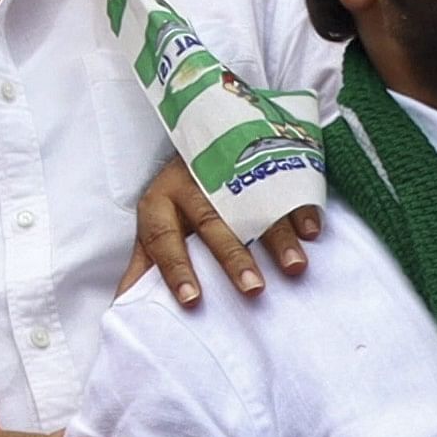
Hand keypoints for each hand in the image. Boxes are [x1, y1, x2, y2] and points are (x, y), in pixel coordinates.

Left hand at [118, 154, 318, 307]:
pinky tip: (312, 232)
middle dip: (233, 257)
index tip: (190, 300)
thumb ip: (145, 263)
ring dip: (275, 238)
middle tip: (252, 290)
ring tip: (294, 268)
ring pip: (252, 205)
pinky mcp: (263, 161)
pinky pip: (283, 184)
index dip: (175, 268)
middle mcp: (192, 184)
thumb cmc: (179, 196)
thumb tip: (124, 304)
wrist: (205, 132)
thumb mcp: (155, 223)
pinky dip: (299, 209)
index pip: (163, 237)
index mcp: (161, 201)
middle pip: (211, 222)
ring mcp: (230, 170)